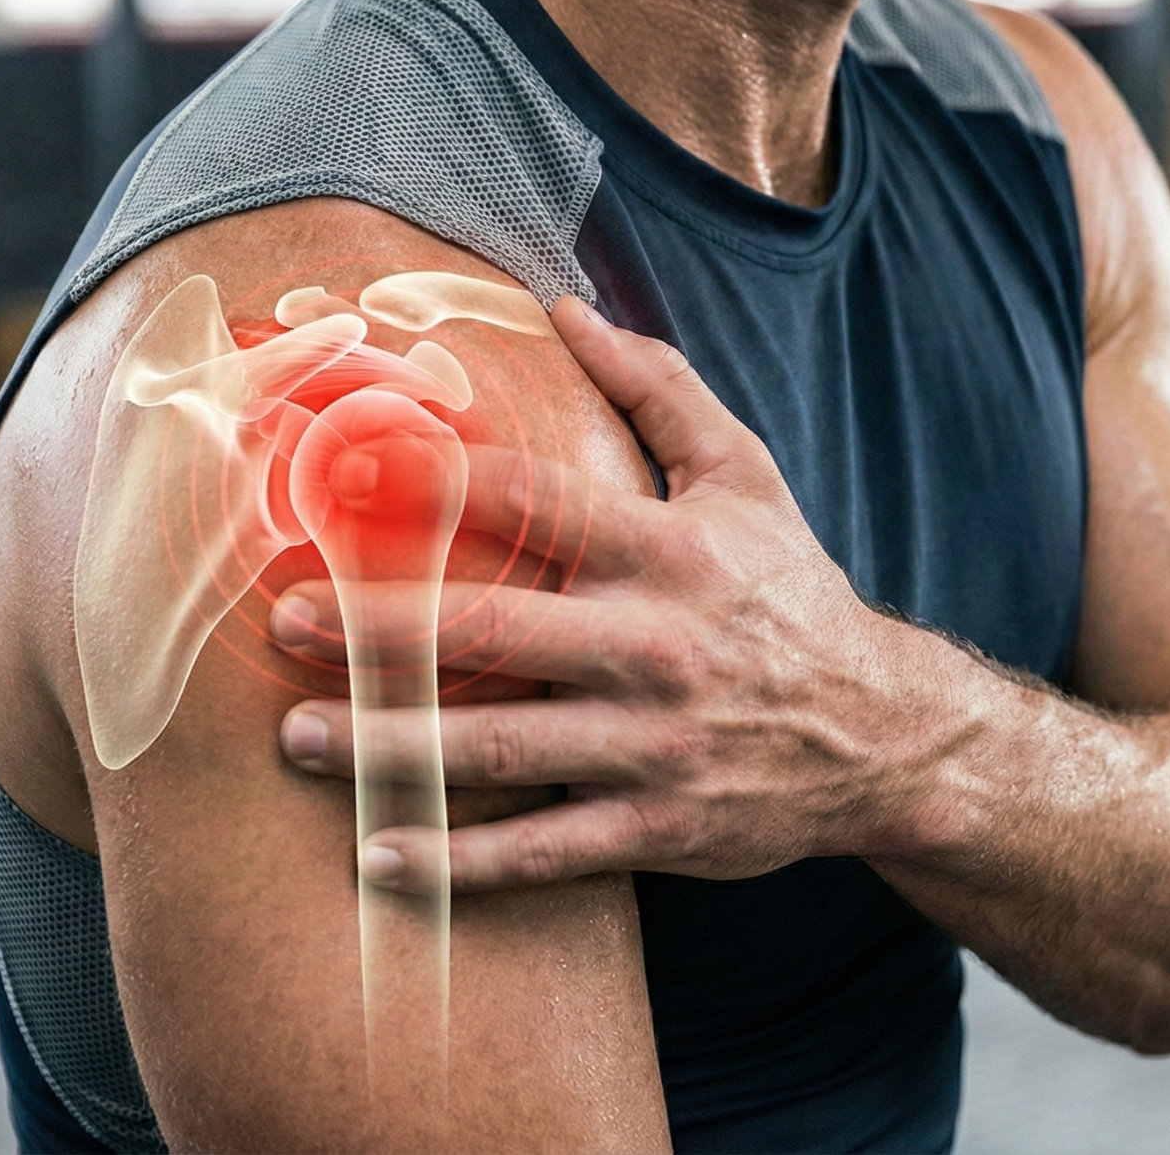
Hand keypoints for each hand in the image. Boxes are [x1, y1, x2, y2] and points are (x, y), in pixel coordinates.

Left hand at [269, 298, 966, 892]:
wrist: (885, 734)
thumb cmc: (786, 589)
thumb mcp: (744, 475)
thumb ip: (657, 388)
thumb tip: (566, 307)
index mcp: (667, 550)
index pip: (537, 504)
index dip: (437, 485)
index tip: (342, 476)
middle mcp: (655, 645)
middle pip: (495, 632)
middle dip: (380, 628)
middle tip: (284, 622)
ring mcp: (655, 746)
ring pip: (503, 750)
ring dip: (391, 747)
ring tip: (296, 739)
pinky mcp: (659, 829)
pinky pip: (548, 851)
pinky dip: (462, 863)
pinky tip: (378, 856)